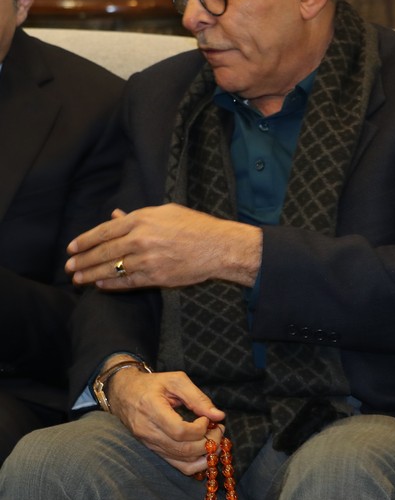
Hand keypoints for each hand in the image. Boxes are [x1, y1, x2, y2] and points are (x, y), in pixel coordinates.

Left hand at [67, 205, 261, 289]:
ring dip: (91, 275)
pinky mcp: (155, 276)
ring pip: (111, 269)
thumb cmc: (196, 226)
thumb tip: (114, 216)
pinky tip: (101, 285)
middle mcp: (140, 238)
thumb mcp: (166, 213)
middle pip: (103, 251)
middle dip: (82, 260)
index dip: (85, 241)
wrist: (220, 246)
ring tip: (78, 279)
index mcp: (142, 219)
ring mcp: (147, 259)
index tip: (71, 248)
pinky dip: (111, 284)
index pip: (104, 231)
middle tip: (69, 267)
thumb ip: (137, 216)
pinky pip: (127, 282)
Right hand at [102, 358, 226, 475]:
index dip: (200, 429)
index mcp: (152, 410)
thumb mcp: (176, 380)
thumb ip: (198, 398)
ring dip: (205, 453)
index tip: (208, 418)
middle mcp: (148, 432)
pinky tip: (206, 450)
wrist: (124, 393)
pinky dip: (196, 462)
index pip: (179, 431)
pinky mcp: (153, 450)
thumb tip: (218, 415)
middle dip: (209, 442)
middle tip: (218, 429)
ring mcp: (149, 444)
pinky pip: (177, 465)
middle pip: (184, 449)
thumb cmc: (151, 384)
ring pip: (182, 461)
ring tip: (215, 437)